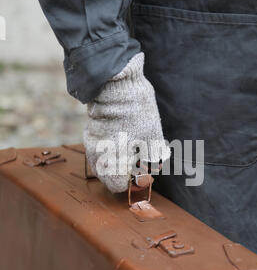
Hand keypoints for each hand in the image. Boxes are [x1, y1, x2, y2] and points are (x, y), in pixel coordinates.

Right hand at [83, 53, 169, 192]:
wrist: (117, 84)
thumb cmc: (137, 113)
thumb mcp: (153, 138)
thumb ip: (153, 158)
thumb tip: (153, 168)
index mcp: (112, 162)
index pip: (117, 186)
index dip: (132, 182)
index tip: (143, 173)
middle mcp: (97, 156)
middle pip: (109, 176)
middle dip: (125, 172)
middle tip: (139, 159)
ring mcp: (91, 143)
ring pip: (103, 162)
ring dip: (117, 161)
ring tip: (132, 148)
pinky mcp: (89, 132)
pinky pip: (99, 149)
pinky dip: (110, 149)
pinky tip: (122, 138)